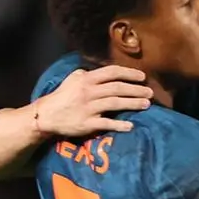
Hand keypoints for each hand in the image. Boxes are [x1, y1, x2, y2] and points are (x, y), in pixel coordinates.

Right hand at [32, 65, 151, 137]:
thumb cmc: (63, 96)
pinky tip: (131, 126)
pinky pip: (106, 123)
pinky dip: (119, 124)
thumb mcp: (72, 79)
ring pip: (115, 103)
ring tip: (147, 104)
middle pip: (117, 88)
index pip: (111, 72)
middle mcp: (88, 92)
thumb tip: (105, 72)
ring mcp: (88, 108)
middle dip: (136, 89)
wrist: (47, 115)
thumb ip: (89, 74)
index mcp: (86, 80)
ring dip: (133, 103)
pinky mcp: (87, 123)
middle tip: (151, 92)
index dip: (129, 73)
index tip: (143, 76)